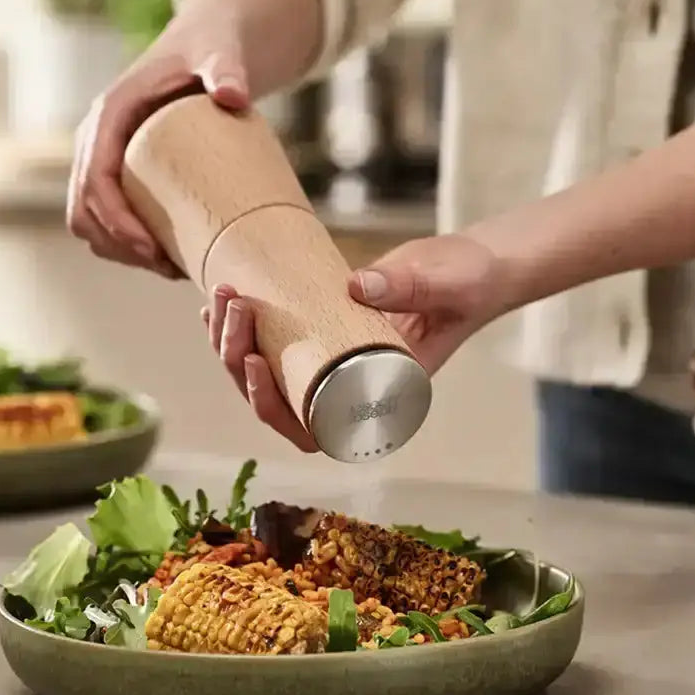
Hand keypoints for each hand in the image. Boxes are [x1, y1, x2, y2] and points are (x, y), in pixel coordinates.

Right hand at [67, 0, 249, 278]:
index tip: (151, 252)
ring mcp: (106, 156)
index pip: (94, 179)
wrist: (209, 42)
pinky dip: (127, 244)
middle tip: (169, 269)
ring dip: (121, 251)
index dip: (115, 222)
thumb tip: (233, 97)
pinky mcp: (123, 171)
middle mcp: (97, 138)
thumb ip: (227, 69)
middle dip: (119, 246)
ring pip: (91, 221)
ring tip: (172, 268)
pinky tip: (167, 257)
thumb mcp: (220, 53)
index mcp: (110, 114)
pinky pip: (109, 217)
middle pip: (84, 210)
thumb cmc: (213, 47)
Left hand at [201, 233, 507, 450]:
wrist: (476, 265)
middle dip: (239, 357)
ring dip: (231, 341)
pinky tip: (219, 305)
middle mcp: (346, 390)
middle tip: (233, 307)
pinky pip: (272, 343)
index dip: (270, 405)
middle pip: (274, 400)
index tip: (256, 362)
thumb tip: (358, 288)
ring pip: (265, 373)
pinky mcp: (321, 332)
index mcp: (375, 402)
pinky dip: (242, 329)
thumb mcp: (444, 286)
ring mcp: (330, 362)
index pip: (310, 429)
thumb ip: (411, 286)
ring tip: (222, 298)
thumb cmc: (469, 286)